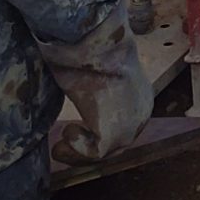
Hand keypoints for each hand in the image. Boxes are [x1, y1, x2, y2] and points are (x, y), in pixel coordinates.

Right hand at [44, 3, 151, 165]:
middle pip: (113, 142)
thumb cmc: (92, 51)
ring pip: (103, 152)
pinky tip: (67, 130)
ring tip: (59, 145)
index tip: (72, 130)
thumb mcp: (97, 73)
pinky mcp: (118, 136)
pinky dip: (77, 148)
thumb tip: (79, 87)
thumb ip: (96, 85)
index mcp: (139, 96)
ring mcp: (133, 127)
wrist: (98, 46)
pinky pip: (96, 154)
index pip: (120, 123)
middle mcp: (141, 113)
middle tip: (60, 145)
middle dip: (84, 147)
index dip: (94, 132)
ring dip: (77, 151)